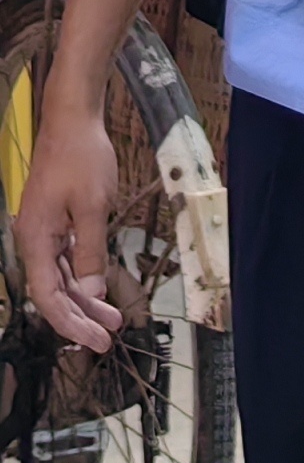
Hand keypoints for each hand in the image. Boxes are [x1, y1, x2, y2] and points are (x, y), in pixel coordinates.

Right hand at [16, 107, 123, 353]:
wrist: (73, 121)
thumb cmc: (83, 159)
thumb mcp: (94, 207)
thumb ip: (91, 253)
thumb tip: (90, 295)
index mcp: (35, 241)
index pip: (48, 296)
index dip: (70, 323)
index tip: (94, 341)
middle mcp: (33, 241)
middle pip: (53, 291)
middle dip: (80, 317)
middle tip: (107, 338)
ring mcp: (42, 232)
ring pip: (60, 277)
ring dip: (84, 299)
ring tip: (111, 319)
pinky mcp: (54, 223)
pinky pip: (64, 259)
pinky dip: (81, 276)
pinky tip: (99, 289)